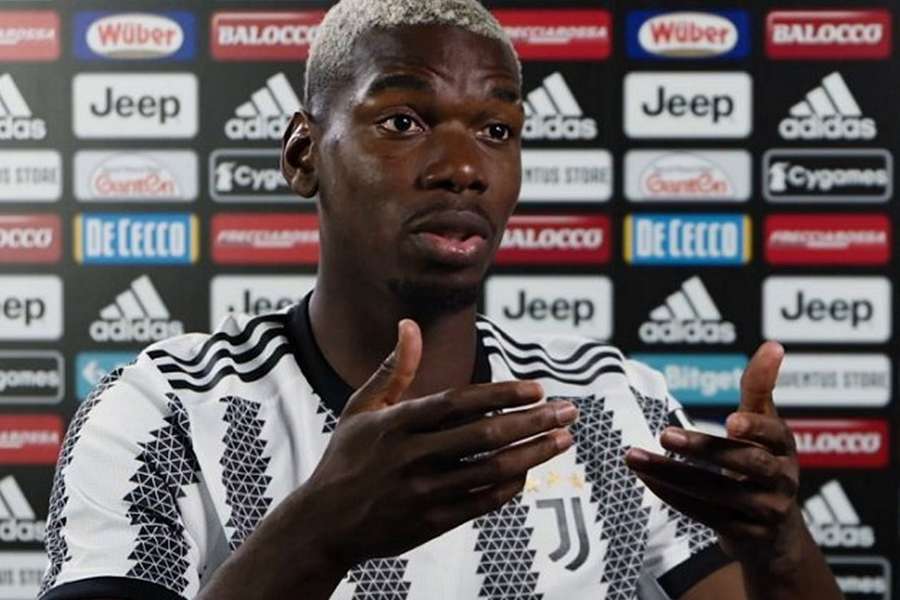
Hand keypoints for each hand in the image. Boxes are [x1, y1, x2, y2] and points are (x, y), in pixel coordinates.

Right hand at [294, 320, 576, 569]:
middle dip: (533, 420)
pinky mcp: (431, 522)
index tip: (537, 387)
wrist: (322, 524)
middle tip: (568, 410)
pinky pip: (481, 502)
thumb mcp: (360, 408)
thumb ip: (394, 369)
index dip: (502, 393)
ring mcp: (423, 491)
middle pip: (485, 434)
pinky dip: (509, 486)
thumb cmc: (344, 458)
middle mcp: (412, 455)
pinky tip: (529, 471)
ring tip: (563, 440)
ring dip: (533, 453)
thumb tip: (409, 324)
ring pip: (491, 469)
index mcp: (397, 423)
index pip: (459, 401)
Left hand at [625, 342, 804, 567]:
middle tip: (665, 435)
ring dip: (671, 473)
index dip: (755, 429)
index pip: (774, 435)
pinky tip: (645, 477)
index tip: (730, 421)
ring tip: (634, 456)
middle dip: (704, 449)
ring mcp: (764, 511)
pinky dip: (672, 495)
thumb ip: (761, 388)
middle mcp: (781, 480)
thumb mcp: (766, 426)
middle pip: (744, 464)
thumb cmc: (764, 463)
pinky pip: (703, 514)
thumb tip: (773, 344)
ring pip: (715, 492)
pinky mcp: (742, 535)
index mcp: (784, 448)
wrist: (776, 535)